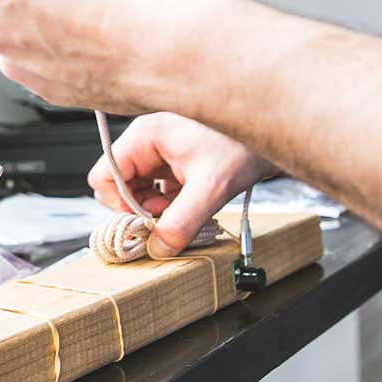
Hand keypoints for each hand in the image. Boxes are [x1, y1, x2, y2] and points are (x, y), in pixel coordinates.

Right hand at [87, 113, 276, 254]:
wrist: (277, 133)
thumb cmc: (245, 143)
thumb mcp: (212, 188)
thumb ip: (182, 222)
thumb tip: (158, 248)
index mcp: (146, 135)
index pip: (104, 176)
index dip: (120, 205)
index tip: (146, 222)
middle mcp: (149, 139)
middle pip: (121, 185)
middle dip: (141, 209)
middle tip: (168, 219)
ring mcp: (162, 149)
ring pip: (140, 189)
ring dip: (158, 208)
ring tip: (185, 210)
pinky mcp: (177, 160)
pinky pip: (159, 188)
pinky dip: (172, 203)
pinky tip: (193, 204)